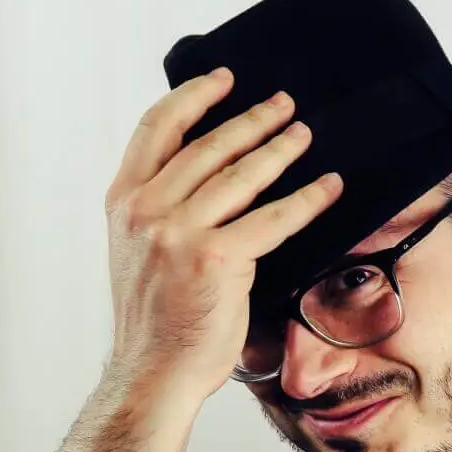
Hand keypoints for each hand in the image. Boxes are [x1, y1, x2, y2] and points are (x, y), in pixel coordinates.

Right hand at [102, 68, 341, 402]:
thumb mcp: (141, 250)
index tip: (224, 79)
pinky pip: (273, 218)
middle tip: (285, 105)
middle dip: (252, 120)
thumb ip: (163, 209)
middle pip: (208, 145)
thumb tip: (207, 176)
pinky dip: (306, 199)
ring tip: (305, 135)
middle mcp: (146, 210)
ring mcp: (179, 232)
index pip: (156, 128)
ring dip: (281, 149)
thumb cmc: (156, 319)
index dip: (193, 96)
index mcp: (123, 202)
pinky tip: (328, 186)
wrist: (152, 372)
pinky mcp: (216, 258)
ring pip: (242, 175)